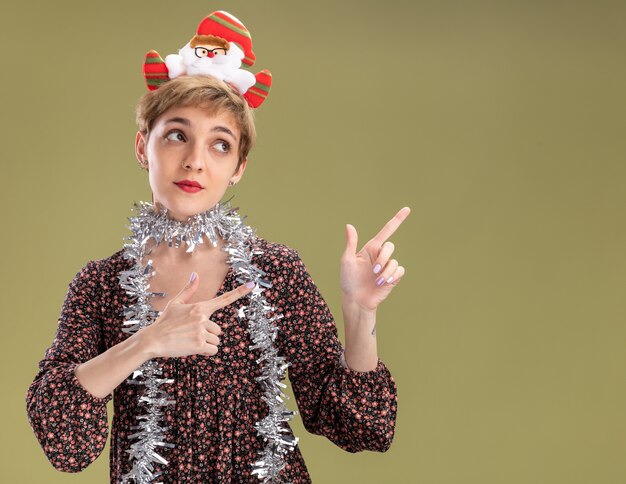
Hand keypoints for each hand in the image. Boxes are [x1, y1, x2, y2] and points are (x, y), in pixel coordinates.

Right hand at [139, 273, 254, 358]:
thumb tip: (195, 274)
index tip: (252, 284)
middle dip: (207, 334)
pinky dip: (206, 352)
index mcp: (200, 307)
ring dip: (206, 343)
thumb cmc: (165, 322)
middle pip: (218, 330)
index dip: (240, 292)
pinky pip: (213, 350)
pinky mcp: (199, 344)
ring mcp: (201, 331)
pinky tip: (192, 348)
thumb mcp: (176, 303)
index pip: (224, 298)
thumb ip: (189, 290)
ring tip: (189, 340)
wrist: (153, 339)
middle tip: (190, 334)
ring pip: (216, 340)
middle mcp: (203, 317)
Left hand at [340, 207, 410, 311]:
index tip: (407, 209)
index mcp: (371, 248)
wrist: (356, 299)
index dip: (397, 220)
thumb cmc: (348, 280)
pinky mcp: (393, 277)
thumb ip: (351, 243)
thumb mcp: (347, 260)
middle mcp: (381, 255)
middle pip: (390, 247)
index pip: (386, 231)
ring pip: (394, 261)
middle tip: (373, 271)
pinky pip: (400, 270)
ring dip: (385, 272)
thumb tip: (349, 225)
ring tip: (376, 282)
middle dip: (382, 258)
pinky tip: (384, 283)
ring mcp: (388, 266)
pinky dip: (392, 276)